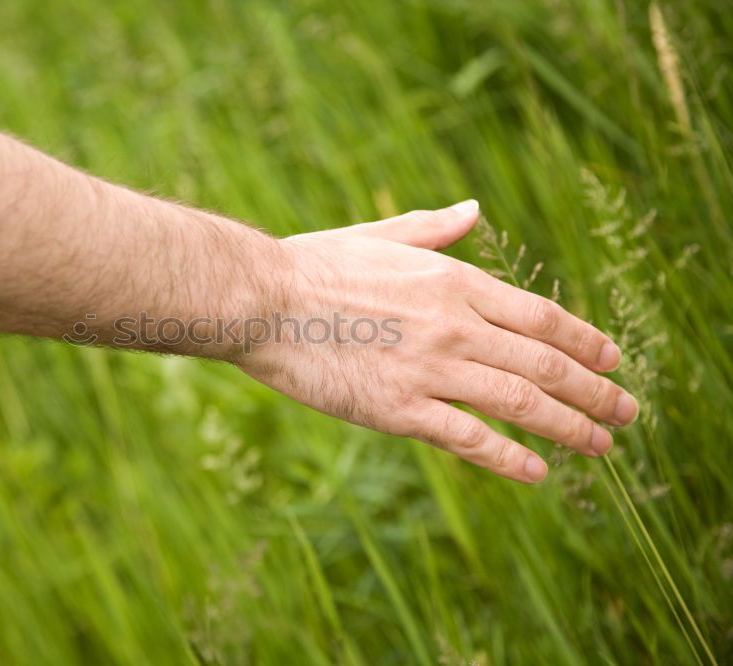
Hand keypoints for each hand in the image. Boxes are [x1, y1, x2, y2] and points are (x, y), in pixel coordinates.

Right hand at [242, 200, 638, 482]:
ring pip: (520, 401)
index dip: (584, 340)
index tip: (612, 358)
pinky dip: (508, 457)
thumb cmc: (311, 266)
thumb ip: (433, 229)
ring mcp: (428, 368)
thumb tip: (475, 209)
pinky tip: (537, 472)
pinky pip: (468, 437)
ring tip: (600, 446)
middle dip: (594, 390)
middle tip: (625, 412)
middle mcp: (453, 324)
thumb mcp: (378, 236)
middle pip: (544, 362)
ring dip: (569, 426)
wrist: (260, 299)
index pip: (539, 315)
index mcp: (451, 280)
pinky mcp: (397, 408)